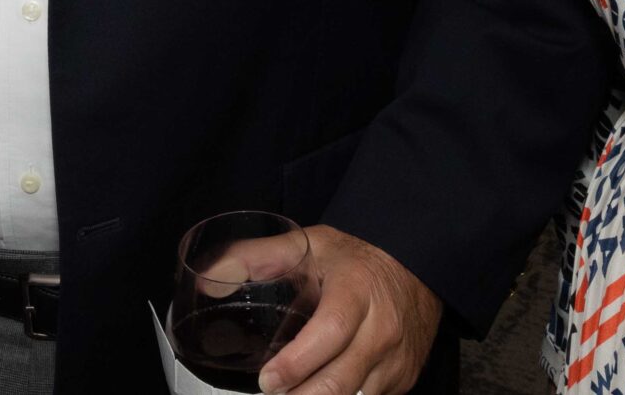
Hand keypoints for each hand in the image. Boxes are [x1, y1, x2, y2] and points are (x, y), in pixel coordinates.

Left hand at [258, 226, 439, 394]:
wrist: (415, 267)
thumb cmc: (355, 259)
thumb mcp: (307, 245)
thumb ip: (254, 258)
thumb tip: (209, 279)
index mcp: (357, 290)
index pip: (330, 331)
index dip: (298, 362)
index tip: (268, 379)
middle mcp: (382, 328)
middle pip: (341, 379)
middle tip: (271, 392)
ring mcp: (396, 359)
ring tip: (291, 393)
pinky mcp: (403, 379)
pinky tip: (317, 390)